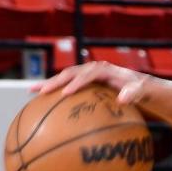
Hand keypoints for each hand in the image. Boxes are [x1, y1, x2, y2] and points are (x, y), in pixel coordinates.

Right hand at [35, 60, 152, 106]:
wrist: (136, 85)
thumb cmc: (139, 89)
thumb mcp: (140, 91)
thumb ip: (133, 93)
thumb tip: (122, 100)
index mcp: (104, 69)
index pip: (87, 74)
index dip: (76, 83)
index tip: (66, 93)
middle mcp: (91, 69)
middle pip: (70, 73)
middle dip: (55, 82)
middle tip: (41, 92)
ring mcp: (85, 75)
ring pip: (63, 78)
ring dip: (48, 84)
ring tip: (32, 92)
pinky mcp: (82, 82)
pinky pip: (65, 85)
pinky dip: (53, 91)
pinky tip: (40, 102)